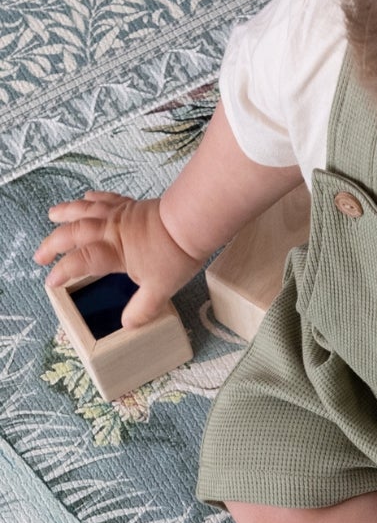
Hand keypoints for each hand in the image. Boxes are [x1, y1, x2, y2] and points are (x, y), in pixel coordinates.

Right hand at [34, 190, 204, 327]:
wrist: (191, 223)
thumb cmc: (175, 255)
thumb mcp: (160, 290)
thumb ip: (142, 309)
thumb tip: (128, 325)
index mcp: (113, 252)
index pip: (79, 262)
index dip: (62, 271)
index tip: (50, 281)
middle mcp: (109, 230)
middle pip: (73, 233)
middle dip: (52, 244)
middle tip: (40, 255)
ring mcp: (119, 215)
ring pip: (84, 210)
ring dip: (65, 213)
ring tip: (52, 215)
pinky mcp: (131, 205)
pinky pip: (106, 199)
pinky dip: (93, 198)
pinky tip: (87, 197)